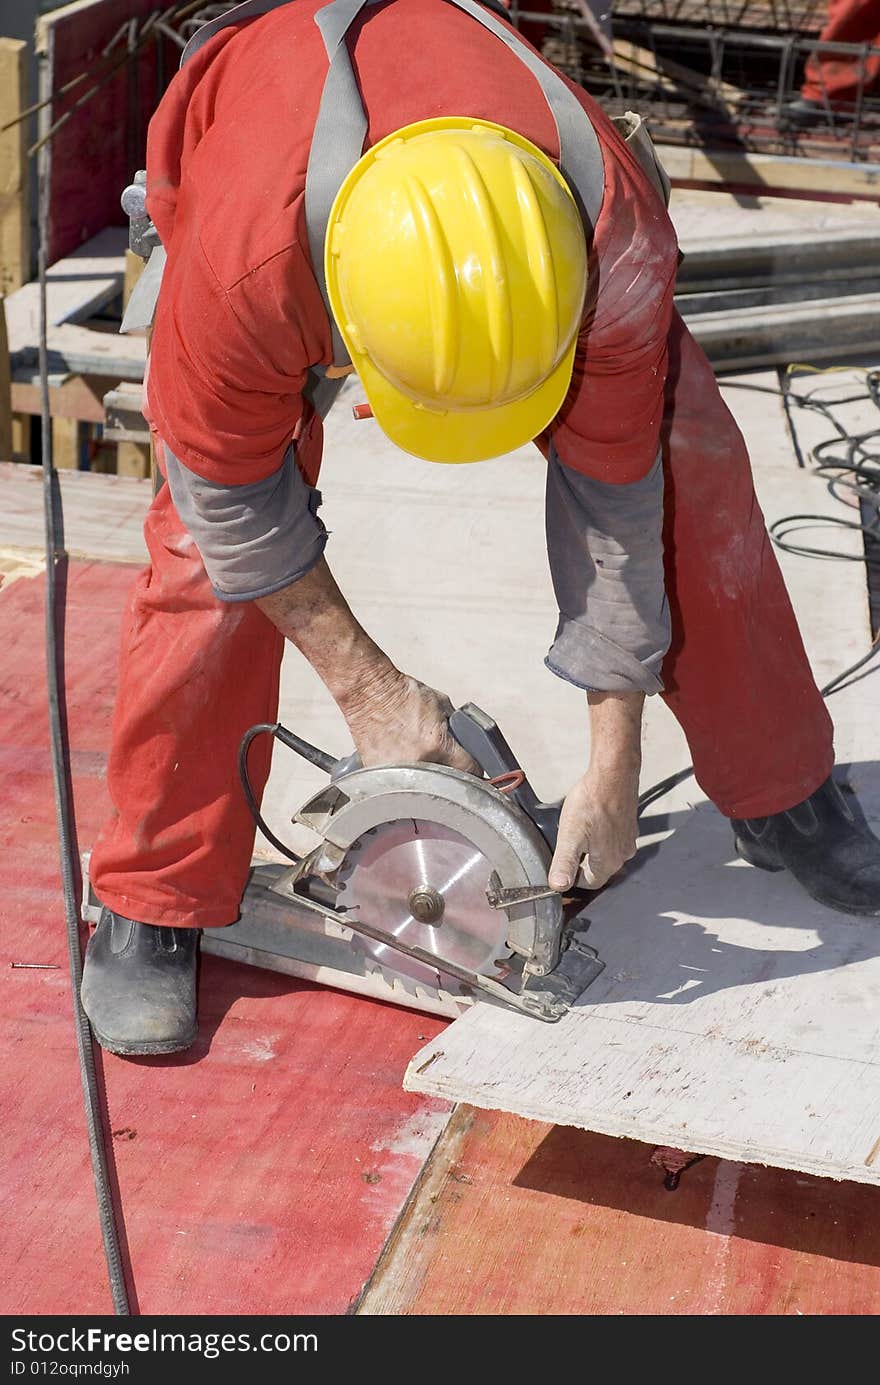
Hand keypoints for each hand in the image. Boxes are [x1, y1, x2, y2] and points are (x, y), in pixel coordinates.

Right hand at [343, 671, 479, 774]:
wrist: (369, 692)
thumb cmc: (402, 694)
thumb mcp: (442, 705)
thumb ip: (457, 728)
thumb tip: (469, 743)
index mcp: (437, 745)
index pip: (470, 769)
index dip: (475, 768)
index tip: (472, 768)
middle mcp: (419, 762)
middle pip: (447, 781)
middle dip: (451, 772)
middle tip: (446, 761)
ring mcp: (397, 772)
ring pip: (423, 785)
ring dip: (427, 776)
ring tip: (419, 757)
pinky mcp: (379, 774)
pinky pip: (400, 782)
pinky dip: (403, 774)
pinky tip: (401, 759)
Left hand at [548, 763, 639, 891]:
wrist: (613, 774)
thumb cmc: (593, 801)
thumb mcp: (570, 835)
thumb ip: (564, 863)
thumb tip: (558, 886)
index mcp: (608, 862)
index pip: (589, 883)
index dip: (573, 875)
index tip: (562, 862)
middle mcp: (623, 854)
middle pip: (598, 869)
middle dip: (581, 860)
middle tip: (568, 841)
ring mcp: (629, 839)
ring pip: (605, 853)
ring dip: (591, 846)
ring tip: (579, 829)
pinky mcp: (630, 825)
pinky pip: (613, 838)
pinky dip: (601, 833)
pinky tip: (592, 819)